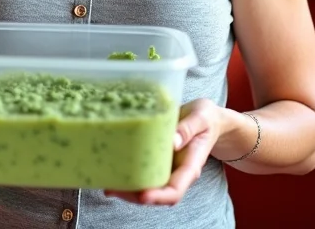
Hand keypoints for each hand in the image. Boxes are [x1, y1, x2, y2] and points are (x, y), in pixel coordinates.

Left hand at [106, 99, 226, 206]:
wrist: (208, 118)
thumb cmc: (206, 117)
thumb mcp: (202, 117)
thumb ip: (188, 128)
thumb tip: (172, 141)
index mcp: (191, 166)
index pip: (175, 191)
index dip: (158, 197)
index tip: (142, 196)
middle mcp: (177, 173)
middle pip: (157, 195)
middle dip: (134, 197)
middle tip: (112, 190)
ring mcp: (167, 169)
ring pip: (147, 188)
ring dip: (127, 190)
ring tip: (107, 185)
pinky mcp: (157, 161)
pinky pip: (142, 174)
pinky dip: (127, 177)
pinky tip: (110, 173)